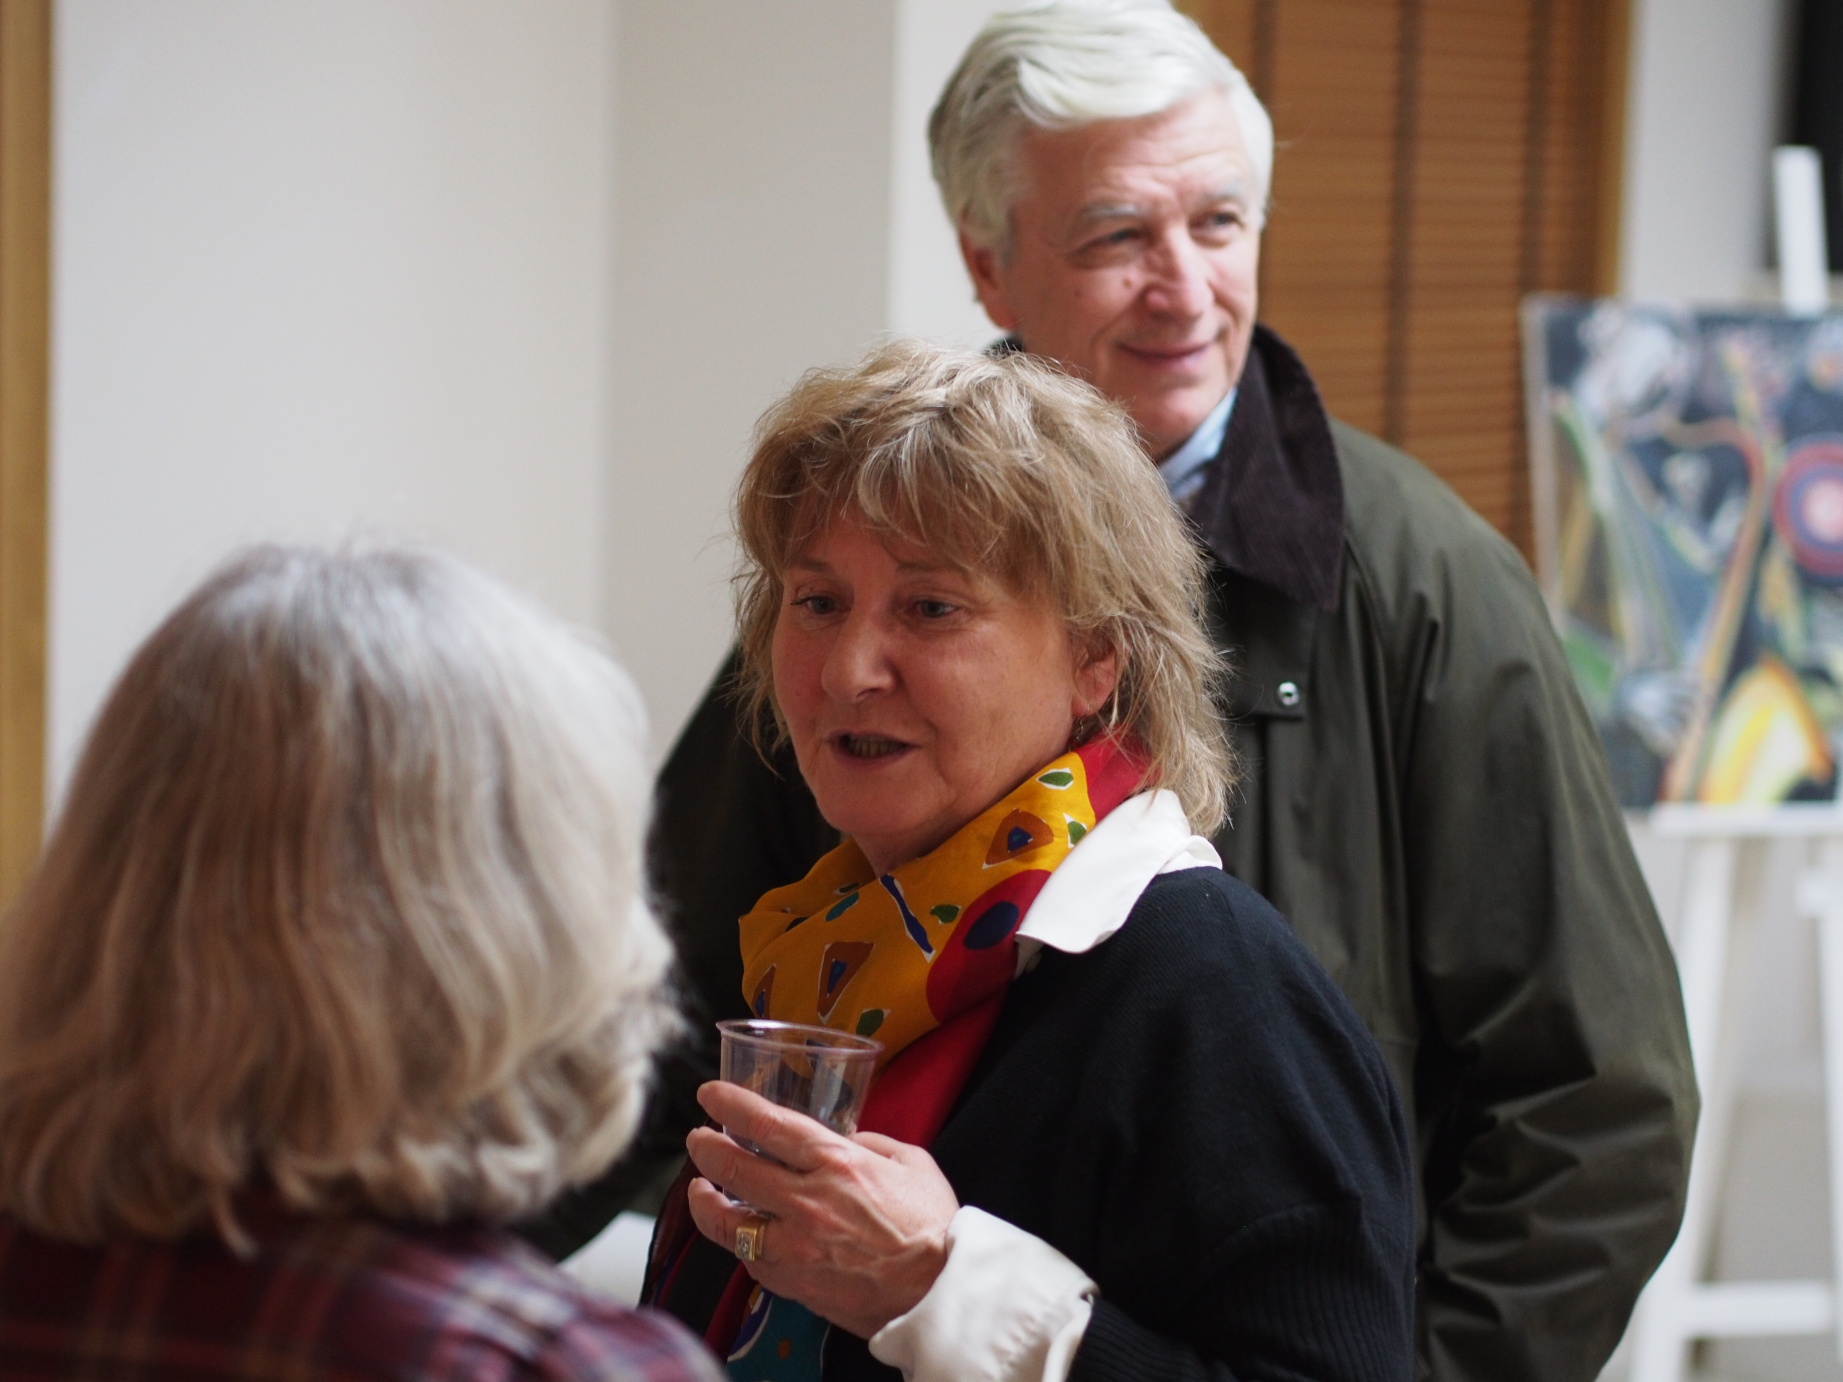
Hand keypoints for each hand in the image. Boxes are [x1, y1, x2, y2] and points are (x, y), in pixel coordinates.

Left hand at [685, 1080, 959, 1338]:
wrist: (938, 1291)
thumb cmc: (930, 1225)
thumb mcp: (910, 1162)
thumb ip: (870, 1143)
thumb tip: (843, 1137)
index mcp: (837, 1163)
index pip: (767, 1125)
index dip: (731, 1104)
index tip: (710, 1094)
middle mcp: (808, 1201)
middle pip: (734, 1169)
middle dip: (706, 1148)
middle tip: (698, 1139)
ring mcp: (795, 1246)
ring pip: (727, 1222)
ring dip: (705, 1201)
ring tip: (699, 1189)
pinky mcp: (793, 1282)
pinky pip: (751, 1259)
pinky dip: (739, 1242)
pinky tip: (738, 1231)